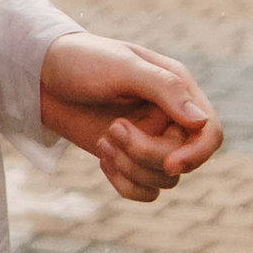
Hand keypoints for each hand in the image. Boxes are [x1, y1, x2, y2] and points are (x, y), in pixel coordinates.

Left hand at [38, 32, 222, 202]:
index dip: (197, 154)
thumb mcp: (122, 67)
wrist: (42, 77)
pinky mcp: (130, 159)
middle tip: (112, 129)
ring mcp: (151, 140)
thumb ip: (164, 89)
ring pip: (164, 180)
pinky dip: (123, 183)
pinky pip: (145, 191)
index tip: (170, 164)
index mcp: (178, 89)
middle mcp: (170, 117)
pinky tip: (102, 158)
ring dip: (130, 166)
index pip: (210, 132)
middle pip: (183, 161)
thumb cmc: (82, 61)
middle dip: (145, 154)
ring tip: (104, 139)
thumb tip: (201, 122)